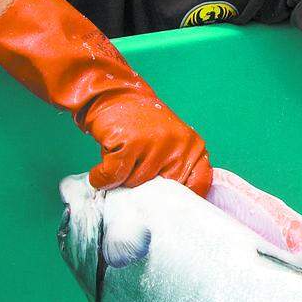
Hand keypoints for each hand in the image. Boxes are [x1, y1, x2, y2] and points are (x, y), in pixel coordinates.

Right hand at [0, 0, 211, 194]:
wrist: (111, 93)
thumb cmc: (138, 124)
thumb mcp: (168, 145)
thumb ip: (173, 170)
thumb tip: (167, 209)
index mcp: (193, 147)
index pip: (199, 185)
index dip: (182, 200)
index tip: (167, 205)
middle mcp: (179, 145)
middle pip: (161, 193)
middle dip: (145, 190)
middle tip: (134, 169)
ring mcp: (155, 144)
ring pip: (135, 185)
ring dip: (121, 178)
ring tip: (121, 155)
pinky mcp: (130, 143)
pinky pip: (113, 177)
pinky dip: (102, 176)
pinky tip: (103, 164)